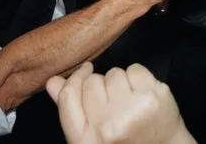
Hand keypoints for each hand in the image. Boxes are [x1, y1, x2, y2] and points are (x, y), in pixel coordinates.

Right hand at [46, 62, 191, 143]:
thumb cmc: (125, 142)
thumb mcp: (92, 137)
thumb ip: (71, 110)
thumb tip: (53, 81)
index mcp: (85, 140)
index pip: (68, 95)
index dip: (75, 78)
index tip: (84, 71)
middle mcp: (106, 128)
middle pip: (92, 82)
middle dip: (102, 86)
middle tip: (115, 103)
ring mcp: (131, 112)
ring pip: (114, 73)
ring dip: (121, 82)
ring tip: (130, 101)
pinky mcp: (152, 98)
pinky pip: (135, 69)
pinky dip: (139, 78)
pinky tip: (143, 95)